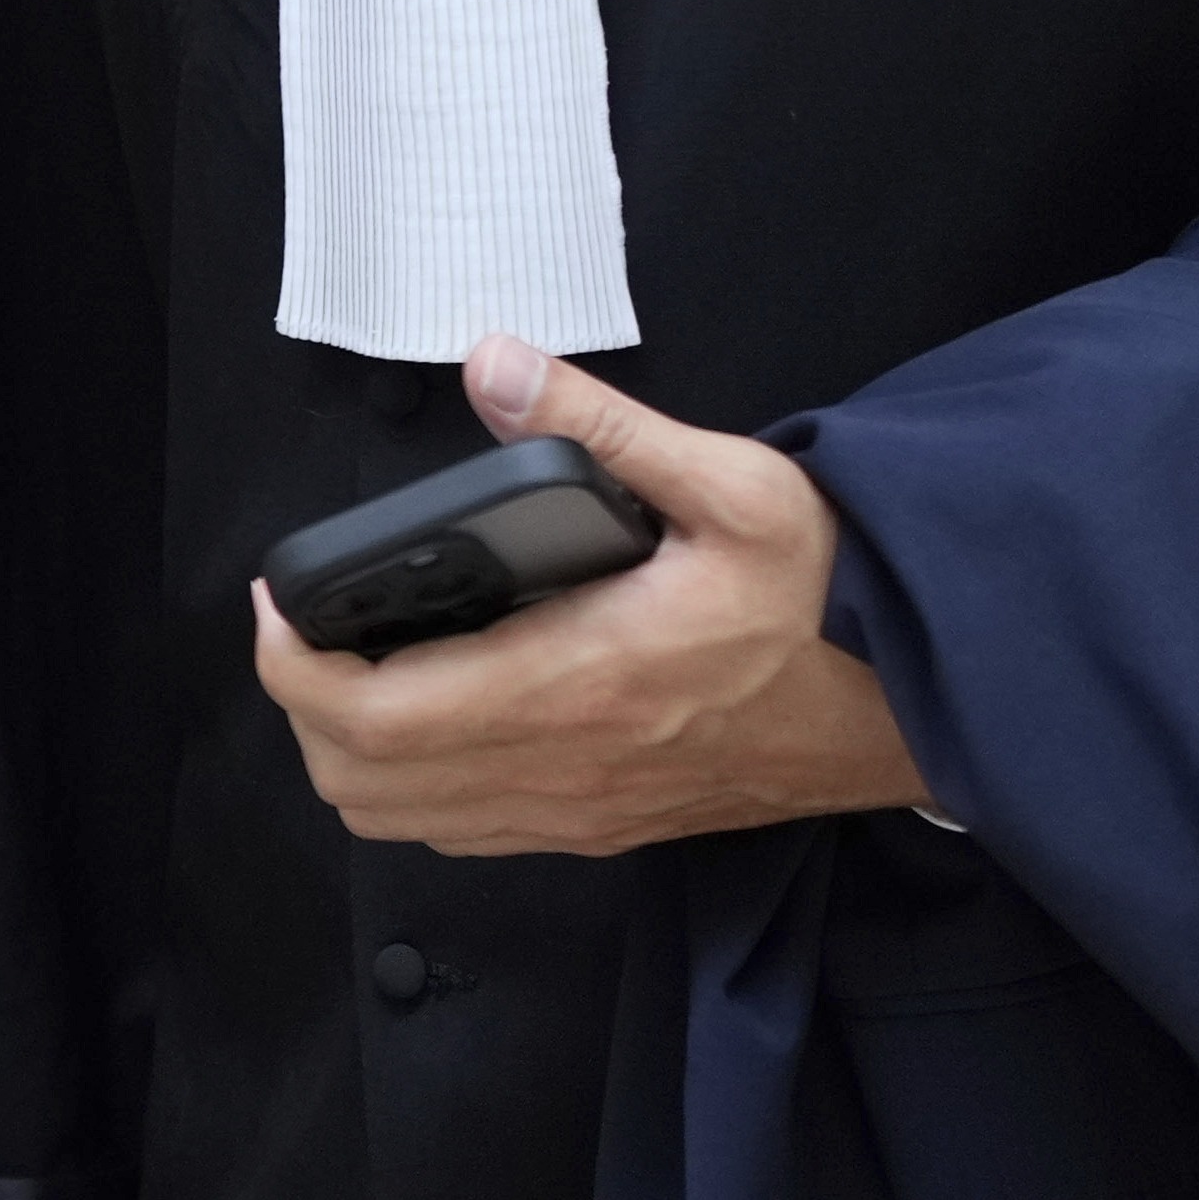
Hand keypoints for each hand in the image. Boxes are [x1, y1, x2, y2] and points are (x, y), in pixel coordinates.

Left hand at [253, 332, 930, 856]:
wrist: (918, 700)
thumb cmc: (830, 596)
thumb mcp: (732, 482)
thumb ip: (600, 423)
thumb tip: (494, 366)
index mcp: (576, 682)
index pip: (373, 714)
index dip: (292, 661)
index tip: (281, 598)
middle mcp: (563, 767)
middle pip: (361, 781)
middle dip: (303, 703)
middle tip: (311, 619)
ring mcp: (580, 811)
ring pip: (403, 821)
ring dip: (352, 751)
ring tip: (359, 660)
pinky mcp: (605, 827)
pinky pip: (466, 833)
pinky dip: (414, 785)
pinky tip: (436, 710)